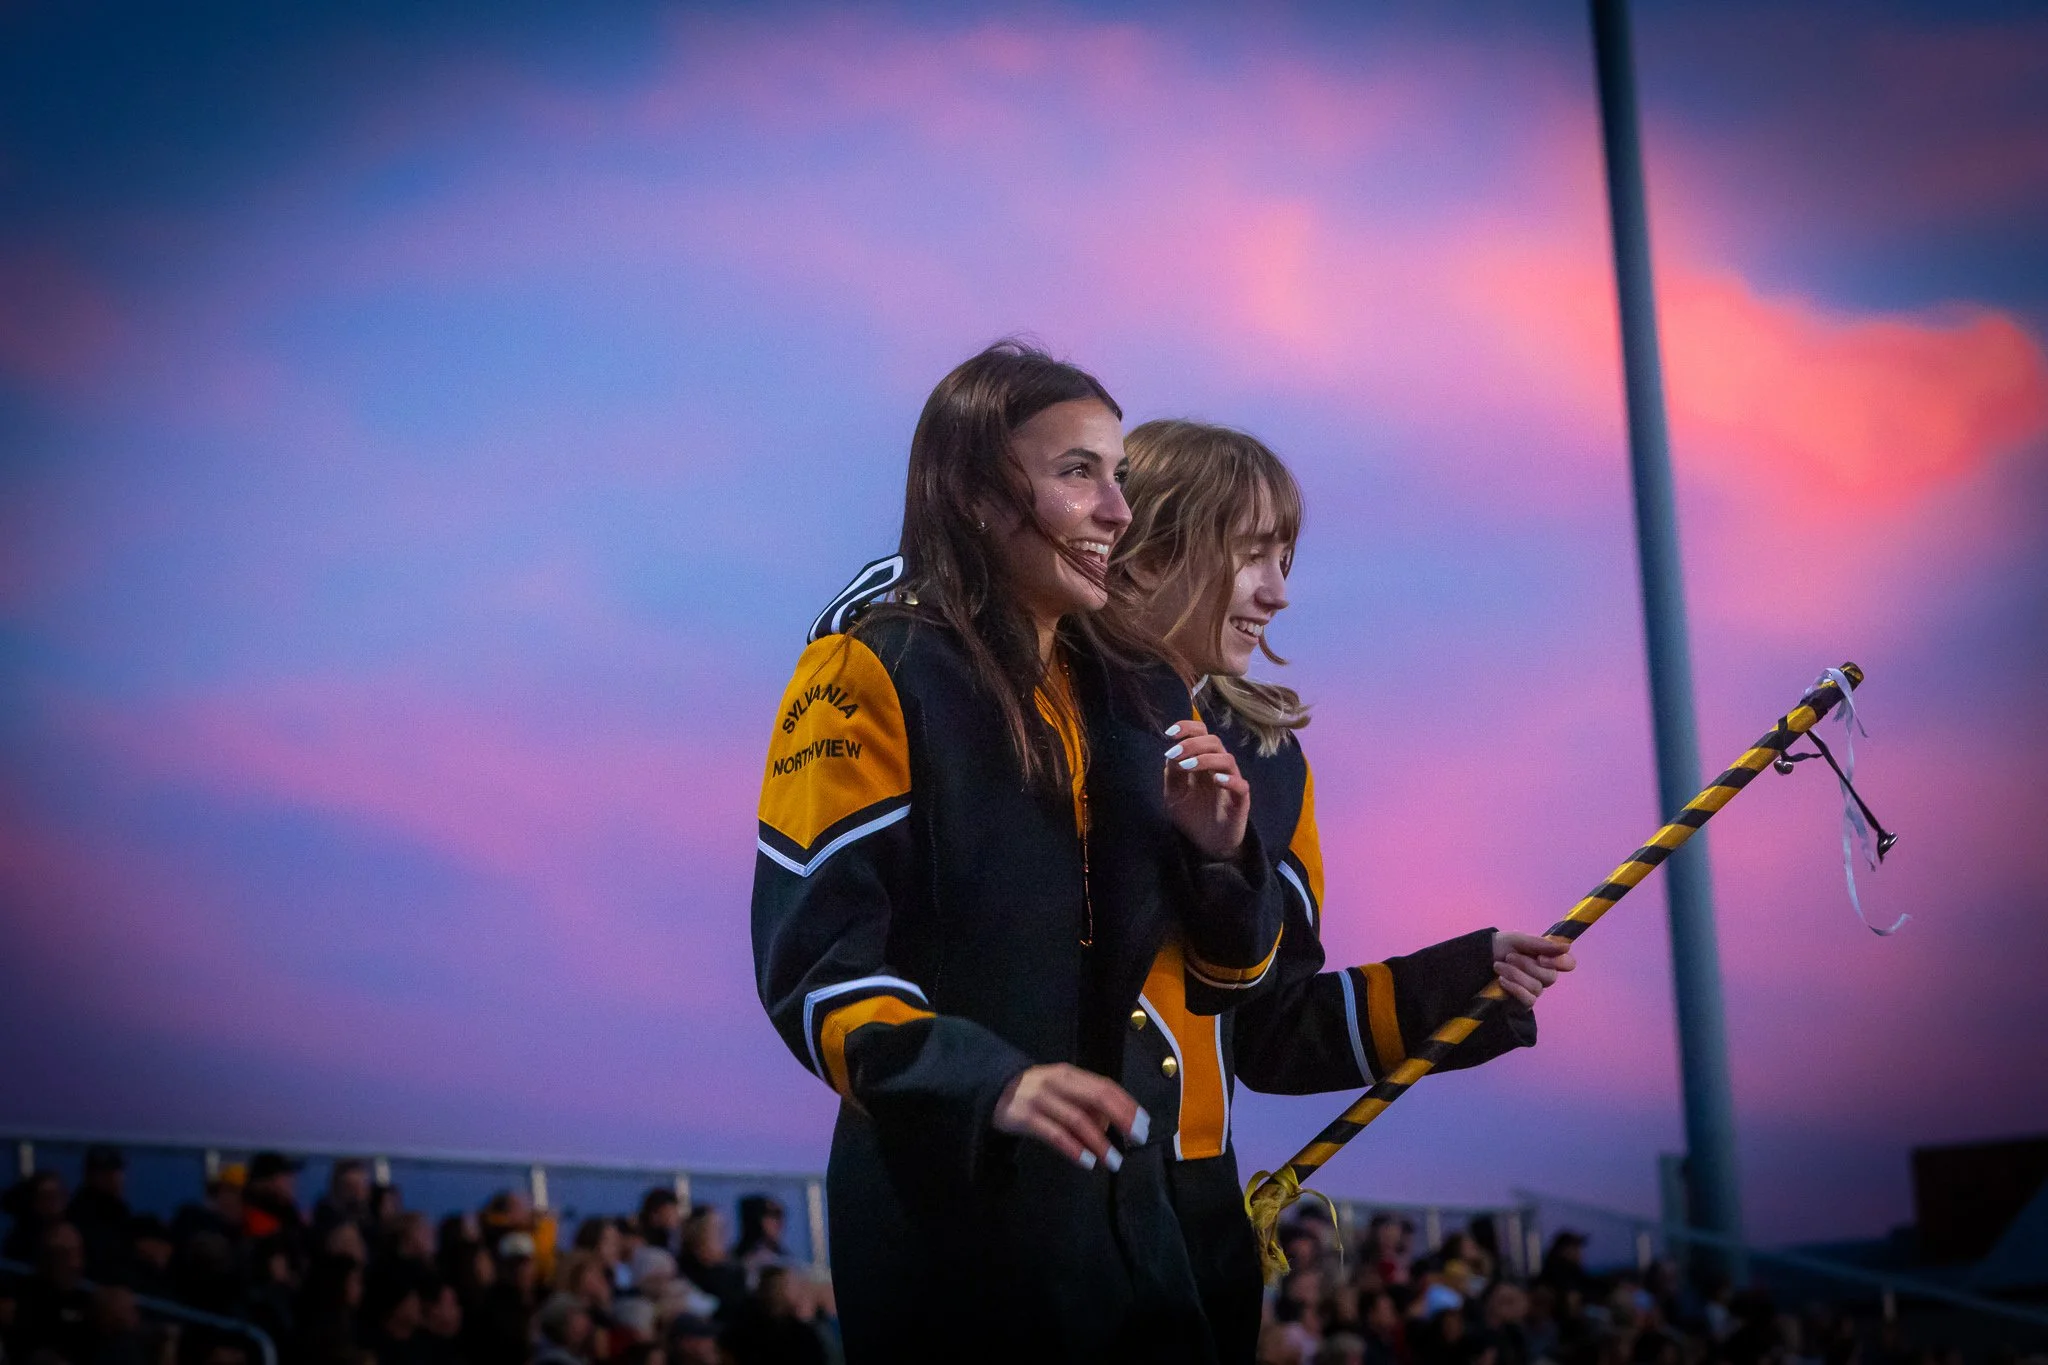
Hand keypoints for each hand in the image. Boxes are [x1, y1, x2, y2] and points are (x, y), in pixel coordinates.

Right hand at [992, 1064, 1147, 1171]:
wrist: (991, 1089)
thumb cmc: (1035, 1092)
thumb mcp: (1061, 1090)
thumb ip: (1085, 1103)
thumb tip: (1113, 1123)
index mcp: (1070, 1075)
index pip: (1105, 1087)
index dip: (1127, 1105)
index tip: (1144, 1124)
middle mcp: (1057, 1082)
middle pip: (1096, 1098)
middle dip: (1121, 1119)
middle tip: (1137, 1140)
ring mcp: (1040, 1099)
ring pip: (1077, 1119)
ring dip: (1099, 1142)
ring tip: (1115, 1161)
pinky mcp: (1024, 1117)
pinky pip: (1054, 1134)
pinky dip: (1074, 1148)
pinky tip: (1088, 1162)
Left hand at [1161, 719, 1249, 860]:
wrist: (1207, 845)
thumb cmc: (1192, 816)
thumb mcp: (1174, 795)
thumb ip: (1172, 775)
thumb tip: (1171, 753)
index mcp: (1203, 761)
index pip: (1201, 734)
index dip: (1187, 727)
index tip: (1169, 732)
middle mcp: (1219, 767)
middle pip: (1214, 741)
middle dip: (1192, 743)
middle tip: (1174, 753)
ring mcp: (1232, 781)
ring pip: (1226, 759)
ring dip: (1205, 759)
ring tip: (1187, 767)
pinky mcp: (1241, 800)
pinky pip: (1241, 785)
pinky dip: (1230, 780)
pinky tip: (1216, 780)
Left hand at [1491, 931, 1576, 1006]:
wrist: (1479, 959)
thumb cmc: (1502, 947)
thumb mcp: (1519, 940)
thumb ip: (1542, 944)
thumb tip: (1567, 946)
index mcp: (1548, 958)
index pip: (1569, 963)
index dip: (1559, 962)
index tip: (1540, 957)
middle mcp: (1545, 975)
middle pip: (1550, 977)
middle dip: (1526, 965)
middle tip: (1509, 957)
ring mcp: (1535, 990)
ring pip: (1536, 987)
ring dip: (1515, 974)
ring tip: (1498, 966)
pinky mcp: (1524, 1002)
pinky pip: (1529, 1000)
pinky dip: (1514, 988)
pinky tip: (1502, 980)